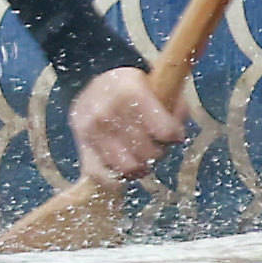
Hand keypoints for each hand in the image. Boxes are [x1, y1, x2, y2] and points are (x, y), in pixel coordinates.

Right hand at [71, 64, 189, 180]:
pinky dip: (118, 178)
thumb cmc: (131, 88)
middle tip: (157, 146)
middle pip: (147, 152)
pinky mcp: (83, 146)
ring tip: (143, 159)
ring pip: (127, 167)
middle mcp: (107, 110)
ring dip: (141, 168)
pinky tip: (126, 168)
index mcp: (130, 90)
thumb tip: (178, 136)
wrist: (95, 88)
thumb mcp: (155, 84)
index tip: (175, 135)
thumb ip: (174, 106)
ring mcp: (91, 131)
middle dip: (158, 152)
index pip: (164, 130)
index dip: (175, 136)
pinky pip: (103, 176)